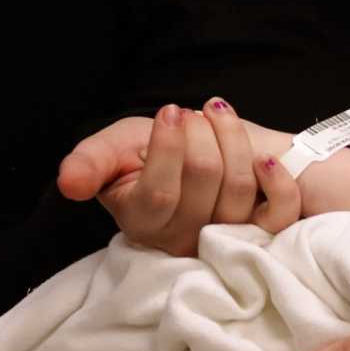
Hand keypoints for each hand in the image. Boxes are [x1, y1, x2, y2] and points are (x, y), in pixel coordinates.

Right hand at [57, 101, 298, 254]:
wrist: (191, 159)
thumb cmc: (146, 156)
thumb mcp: (113, 152)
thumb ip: (90, 164)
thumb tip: (70, 182)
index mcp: (144, 223)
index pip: (159, 193)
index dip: (166, 147)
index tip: (169, 112)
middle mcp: (185, 238)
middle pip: (204, 178)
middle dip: (200, 132)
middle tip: (192, 114)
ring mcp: (225, 236)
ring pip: (239, 186)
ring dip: (232, 137)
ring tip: (216, 114)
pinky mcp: (261, 230)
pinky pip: (279, 213)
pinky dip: (276, 182)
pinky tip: (264, 157)